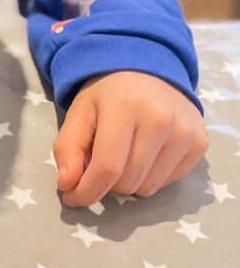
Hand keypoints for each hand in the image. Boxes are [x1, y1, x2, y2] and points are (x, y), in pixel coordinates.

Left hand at [53, 70, 207, 206]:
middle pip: (127, 181)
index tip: (72, 198)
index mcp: (124, 105)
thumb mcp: (80, 111)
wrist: (147, 70)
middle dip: (106, 183)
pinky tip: (145, 152)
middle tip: (100, 163)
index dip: (87, 190)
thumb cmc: (108, 94)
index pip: (107, 167)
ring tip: (124, 155)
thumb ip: (67, 147)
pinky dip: (150, 177)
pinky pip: (168, 182)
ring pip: (148, 187)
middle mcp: (160, 119)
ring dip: (129, 182)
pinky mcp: (200, 142)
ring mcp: (184, 131)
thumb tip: (67, 185)